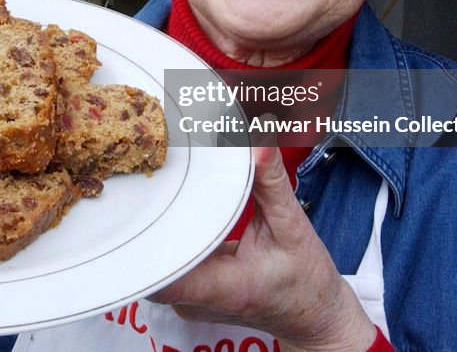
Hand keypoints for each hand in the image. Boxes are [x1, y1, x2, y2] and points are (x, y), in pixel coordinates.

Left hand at [149, 145, 376, 350]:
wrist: (314, 316)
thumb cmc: (306, 282)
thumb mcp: (293, 227)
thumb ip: (271, 182)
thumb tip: (259, 141)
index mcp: (222, 288)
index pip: (162, 277)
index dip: (143, 245)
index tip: (143, 206)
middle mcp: (196, 301)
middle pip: (149, 260)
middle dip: (148, 218)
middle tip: (151, 174)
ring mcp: (187, 301)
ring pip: (153, 260)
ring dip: (155, 226)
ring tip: (159, 187)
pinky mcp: (187, 294)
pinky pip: (164, 262)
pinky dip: (168, 235)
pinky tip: (171, 210)